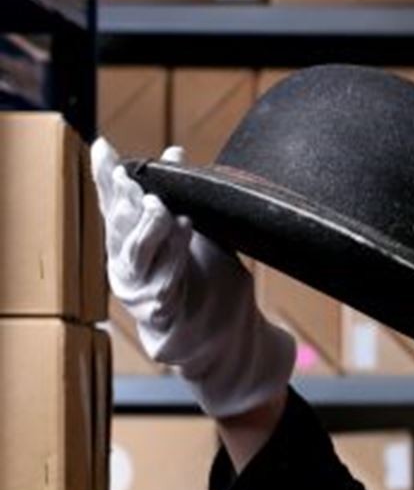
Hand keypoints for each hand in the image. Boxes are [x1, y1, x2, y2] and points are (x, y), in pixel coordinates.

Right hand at [90, 138, 294, 418]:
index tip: (104, 150)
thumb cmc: (211, 285)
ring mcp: (141, 294)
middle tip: (132, 178)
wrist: (232, 339)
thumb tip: (174, 152)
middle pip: (119, 228)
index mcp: (133, 245)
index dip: (107, 178)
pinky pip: (162, 283)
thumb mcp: (198, 232)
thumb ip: (181, 196)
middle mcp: (129, 269)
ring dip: (149, 229)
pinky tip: (181, 234)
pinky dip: (171, 258)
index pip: (115, 205)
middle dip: (124, 201)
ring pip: (135, 255)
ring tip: (163, 207)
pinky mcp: (163, 316)